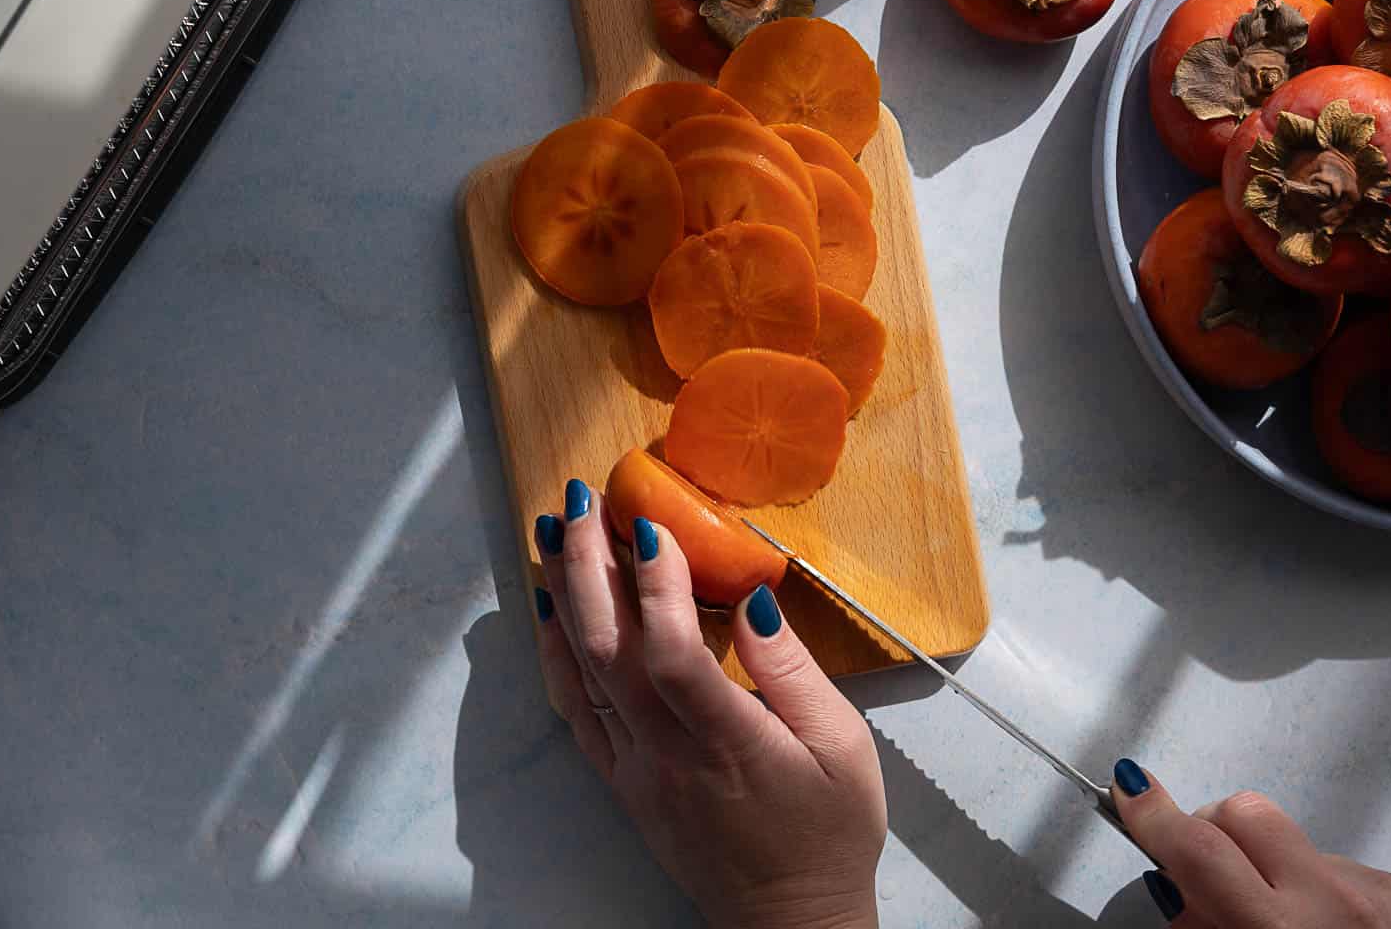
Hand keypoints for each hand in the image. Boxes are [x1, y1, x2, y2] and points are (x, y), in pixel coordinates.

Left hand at [531, 480, 886, 928]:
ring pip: (583, 673)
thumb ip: (791, 671)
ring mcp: (636, 768)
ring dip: (563, 597)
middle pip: (609, 651)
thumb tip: (753, 600)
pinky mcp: (621, 779)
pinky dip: (555, 655)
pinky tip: (549, 610)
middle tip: (579, 502)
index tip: (650, 524)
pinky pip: (575, 710)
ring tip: (552, 534)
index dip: (656, 587)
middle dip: (589, 567)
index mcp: (730, 743)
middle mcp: (668, 754)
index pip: (673, 656)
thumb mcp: (842, 748)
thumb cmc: (828, 832)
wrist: (788, 919)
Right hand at [1112, 761, 1390, 926]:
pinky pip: (1338, 864)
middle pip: (1241, 813)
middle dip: (1211, 828)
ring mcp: (1375, 892)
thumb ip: (1199, 928)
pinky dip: (1320, 890)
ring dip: (1272, 868)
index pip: (1198, 849)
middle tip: (1208, 871)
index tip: (1131, 792)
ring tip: (1286, 922)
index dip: (1154, 815)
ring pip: (1291, 840)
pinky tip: (1329, 928)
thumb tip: (1174, 882)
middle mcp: (1331, 903)